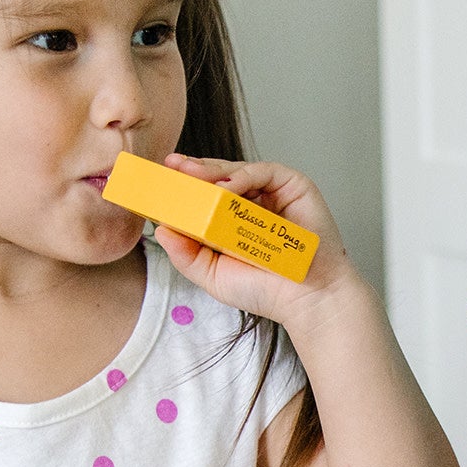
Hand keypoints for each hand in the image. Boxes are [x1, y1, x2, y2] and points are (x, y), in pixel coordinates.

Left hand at [149, 154, 359, 330]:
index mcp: (233, 221)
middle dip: (192, 171)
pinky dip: (240, 177)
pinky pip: (262, 172)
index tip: (159, 182)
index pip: (204, 197)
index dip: (182, 188)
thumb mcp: (213, 274)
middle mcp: (253, 202)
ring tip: (190, 176)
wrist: (306, 299)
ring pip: (237, 170)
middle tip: (170, 167)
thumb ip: (186, 254)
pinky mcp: (293, 185)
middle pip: (218, 178)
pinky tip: (223, 190)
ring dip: (211, 171)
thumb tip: (161, 229)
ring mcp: (273, 192)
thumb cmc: (266, 291)